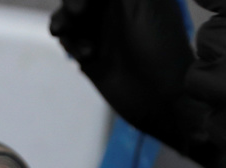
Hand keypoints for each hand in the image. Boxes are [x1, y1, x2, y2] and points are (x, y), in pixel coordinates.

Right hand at [50, 0, 196, 148]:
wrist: (160, 99)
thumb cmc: (159, 47)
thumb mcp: (140, 4)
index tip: (83, 3)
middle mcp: (116, 4)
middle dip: (73, 0)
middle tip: (78, 12)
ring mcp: (102, 27)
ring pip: (69, 11)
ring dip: (65, 19)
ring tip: (69, 31)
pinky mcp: (90, 50)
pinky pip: (67, 36)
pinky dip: (70, 41)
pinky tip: (86, 54)